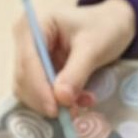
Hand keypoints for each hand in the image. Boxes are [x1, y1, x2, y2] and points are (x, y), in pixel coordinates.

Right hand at [13, 0, 135, 116]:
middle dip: (45, 98)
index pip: (28, 60)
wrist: (113, 25)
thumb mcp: (93, 48)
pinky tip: (78, 101)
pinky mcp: (38, 71)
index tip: (54, 109)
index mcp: (35, 25)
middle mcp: (26, 40)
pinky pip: (40, 93)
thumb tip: (61, 99)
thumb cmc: (104, 28)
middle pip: (24, 78)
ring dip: (52, 103)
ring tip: (81, 105)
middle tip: (71, 112)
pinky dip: (56, 102)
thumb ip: (76, 72)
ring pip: (29, 90)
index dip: (38, 88)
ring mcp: (30, 57)